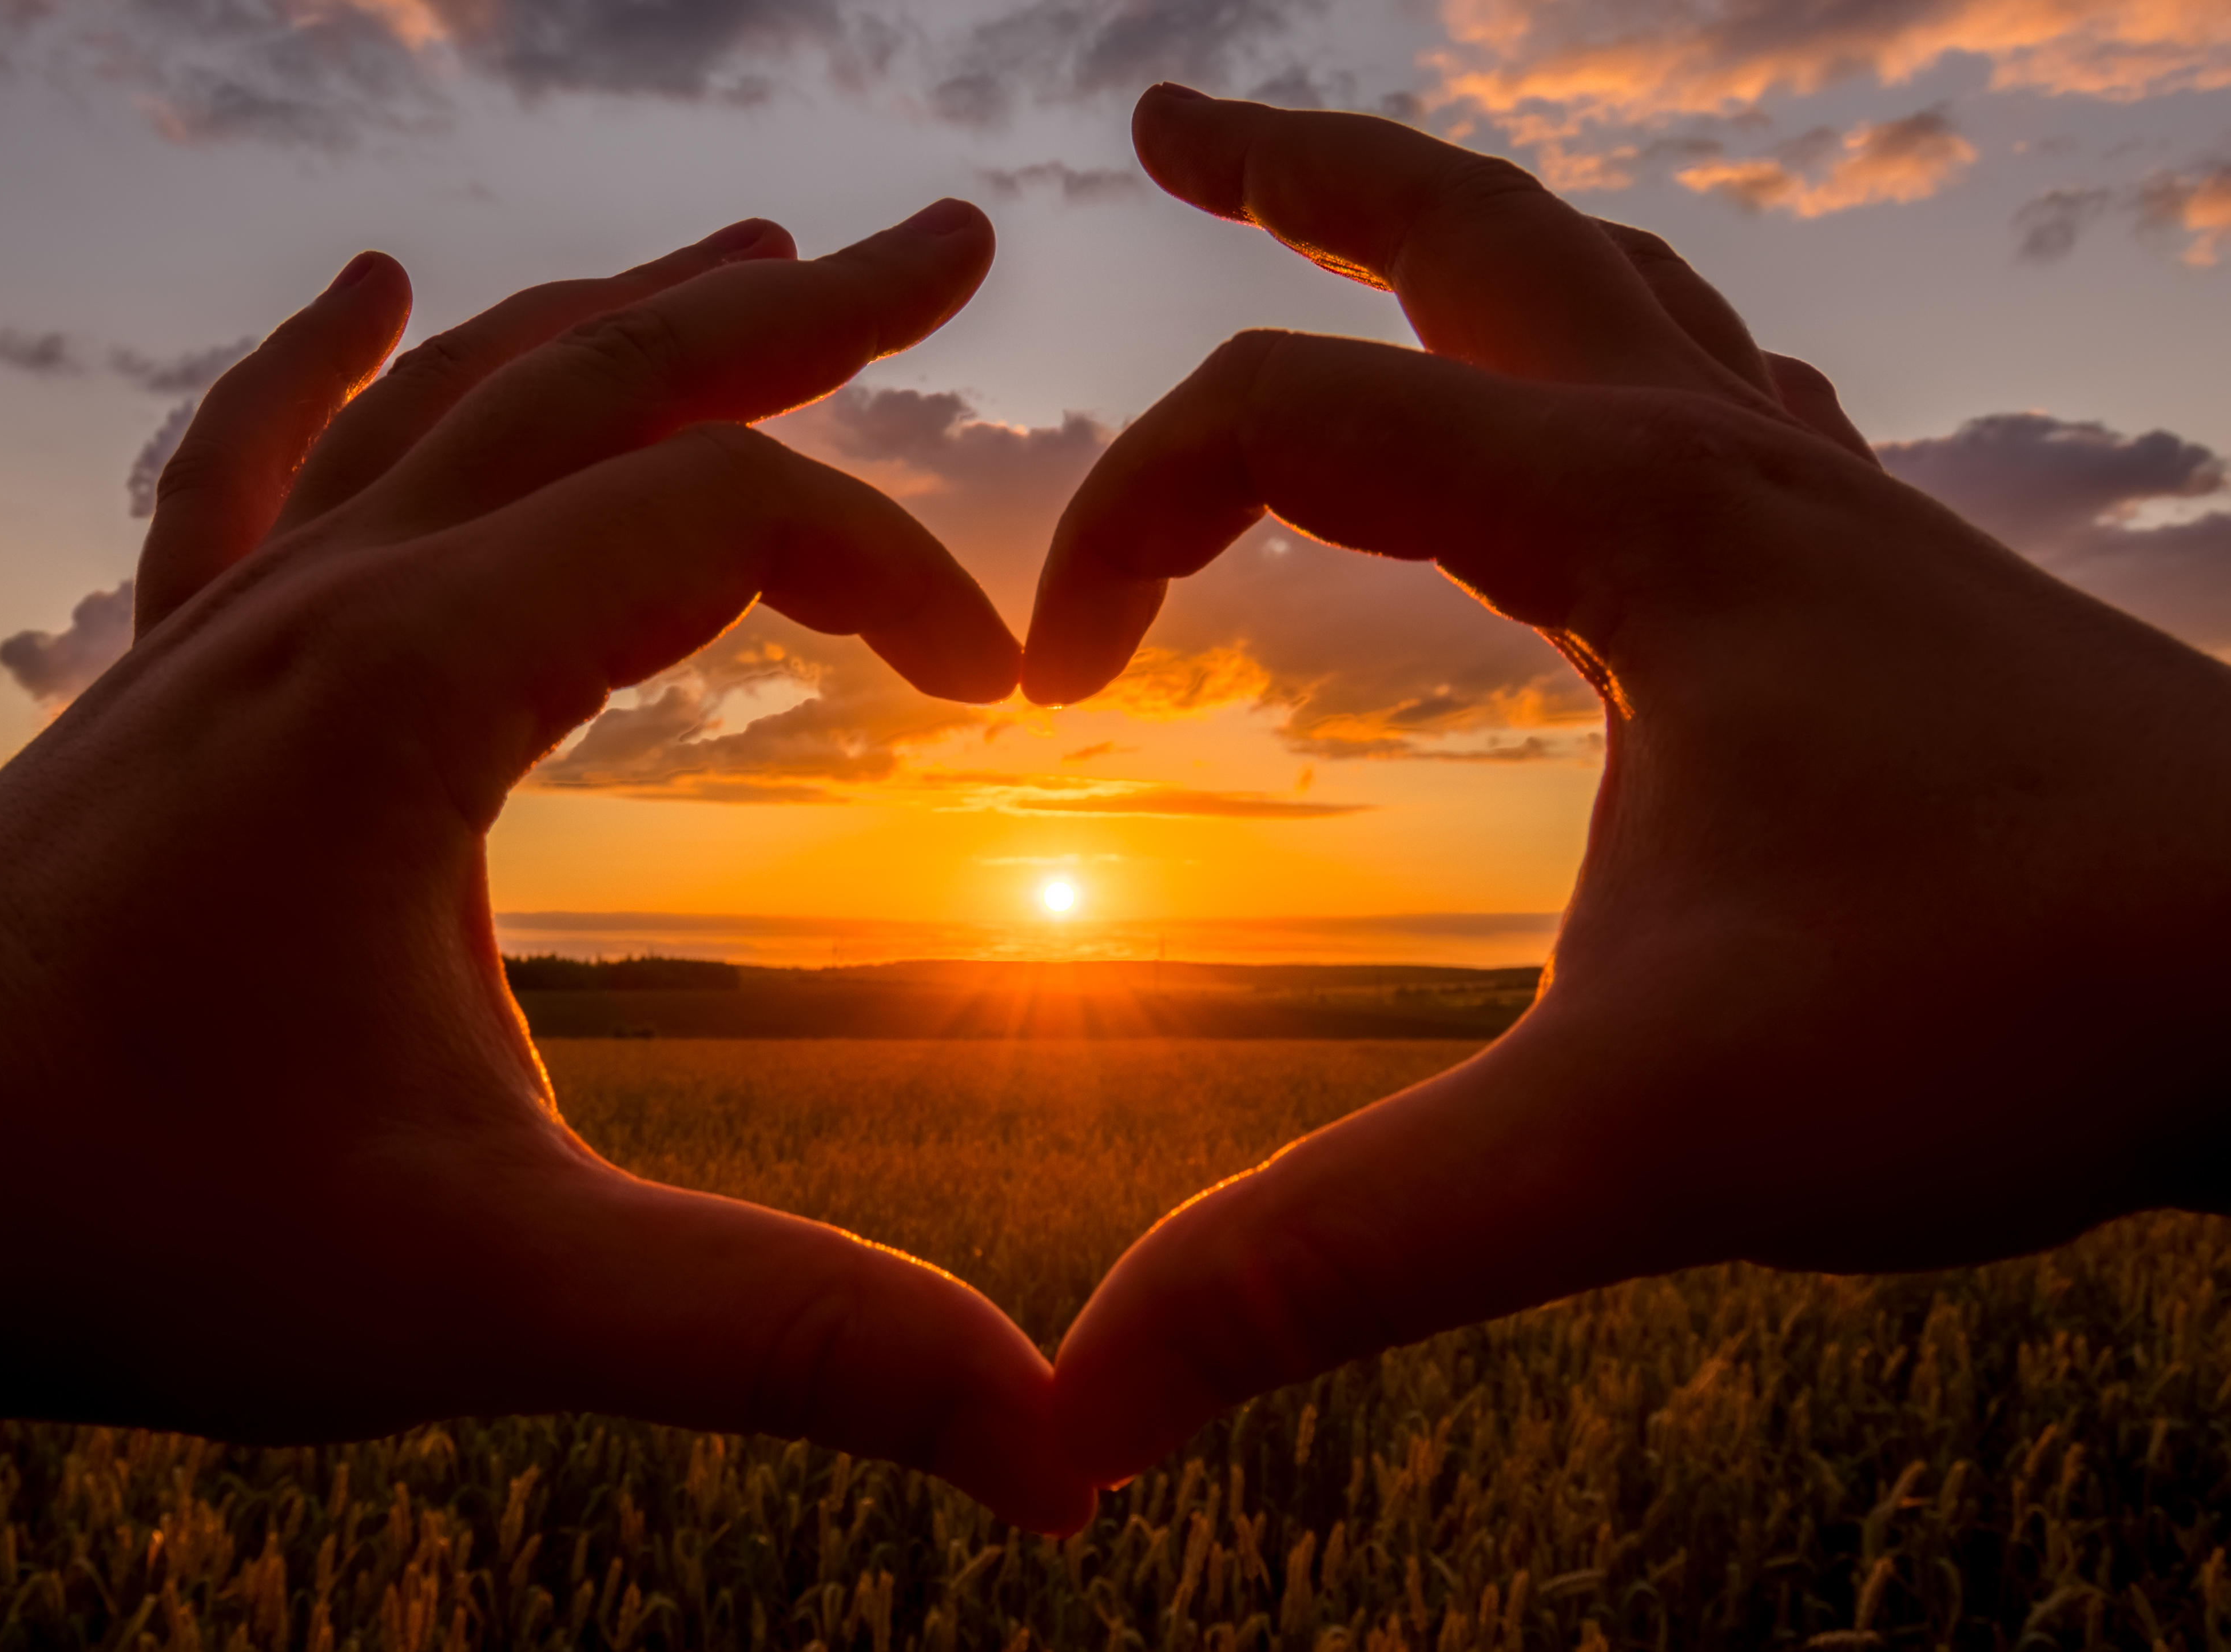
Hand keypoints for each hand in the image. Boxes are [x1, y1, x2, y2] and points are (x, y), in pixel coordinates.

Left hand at [0, 205, 1096, 1534]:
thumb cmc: (134, 1223)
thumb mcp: (493, 1292)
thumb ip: (779, 1334)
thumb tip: (1047, 1435)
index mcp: (419, 683)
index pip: (723, 515)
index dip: (897, 577)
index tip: (996, 698)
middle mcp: (329, 599)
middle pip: (606, 379)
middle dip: (803, 311)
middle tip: (952, 245)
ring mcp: (236, 619)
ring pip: (460, 393)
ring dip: (623, 315)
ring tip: (757, 257)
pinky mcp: (174, 676)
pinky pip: (251, 462)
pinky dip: (321, 359)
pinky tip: (367, 286)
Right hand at [1030, 88, 2230, 1485]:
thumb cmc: (2020, 1012)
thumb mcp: (1639, 1141)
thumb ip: (1347, 1251)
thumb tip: (1086, 1401)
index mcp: (1633, 520)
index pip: (1287, 419)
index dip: (1123, 528)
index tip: (1059, 696)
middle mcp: (1725, 461)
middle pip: (1472, 229)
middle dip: (1300, 171)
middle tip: (1170, 118)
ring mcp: (1822, 504)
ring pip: (1609, 281)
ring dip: (1460, 227)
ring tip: (1355, 219)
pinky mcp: (1880, 580)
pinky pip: (1715, 387)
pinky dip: (1609, 344)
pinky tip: (1601, 408)